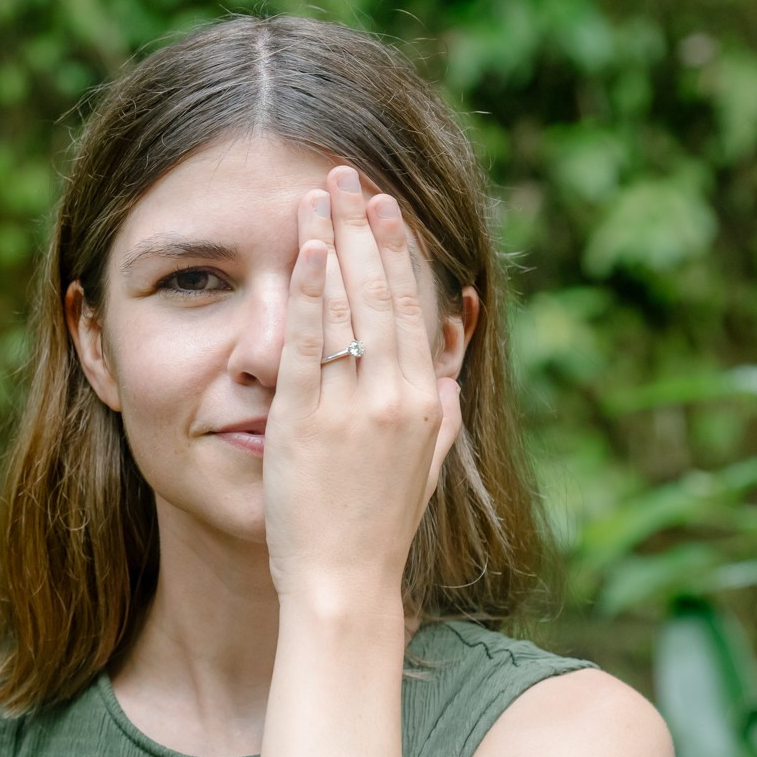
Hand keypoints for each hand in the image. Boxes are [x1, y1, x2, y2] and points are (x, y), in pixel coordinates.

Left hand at [262, 166, 462, 610]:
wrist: (345, 582)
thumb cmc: (378, 526)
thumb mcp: (427, 459)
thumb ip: (440, 401)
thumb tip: (450, 347)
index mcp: (424, 402)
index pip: (412, 307)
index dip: (398, 250)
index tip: (385, 204)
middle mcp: (395, 398)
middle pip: (382, 293)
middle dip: (365, 228)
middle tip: (349, 173)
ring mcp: (351, 409)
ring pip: (348, 308)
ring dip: (334, 242)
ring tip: (320, 191)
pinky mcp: (306, 423)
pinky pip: (310, 346)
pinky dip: (311, 295)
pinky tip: (305, 251)